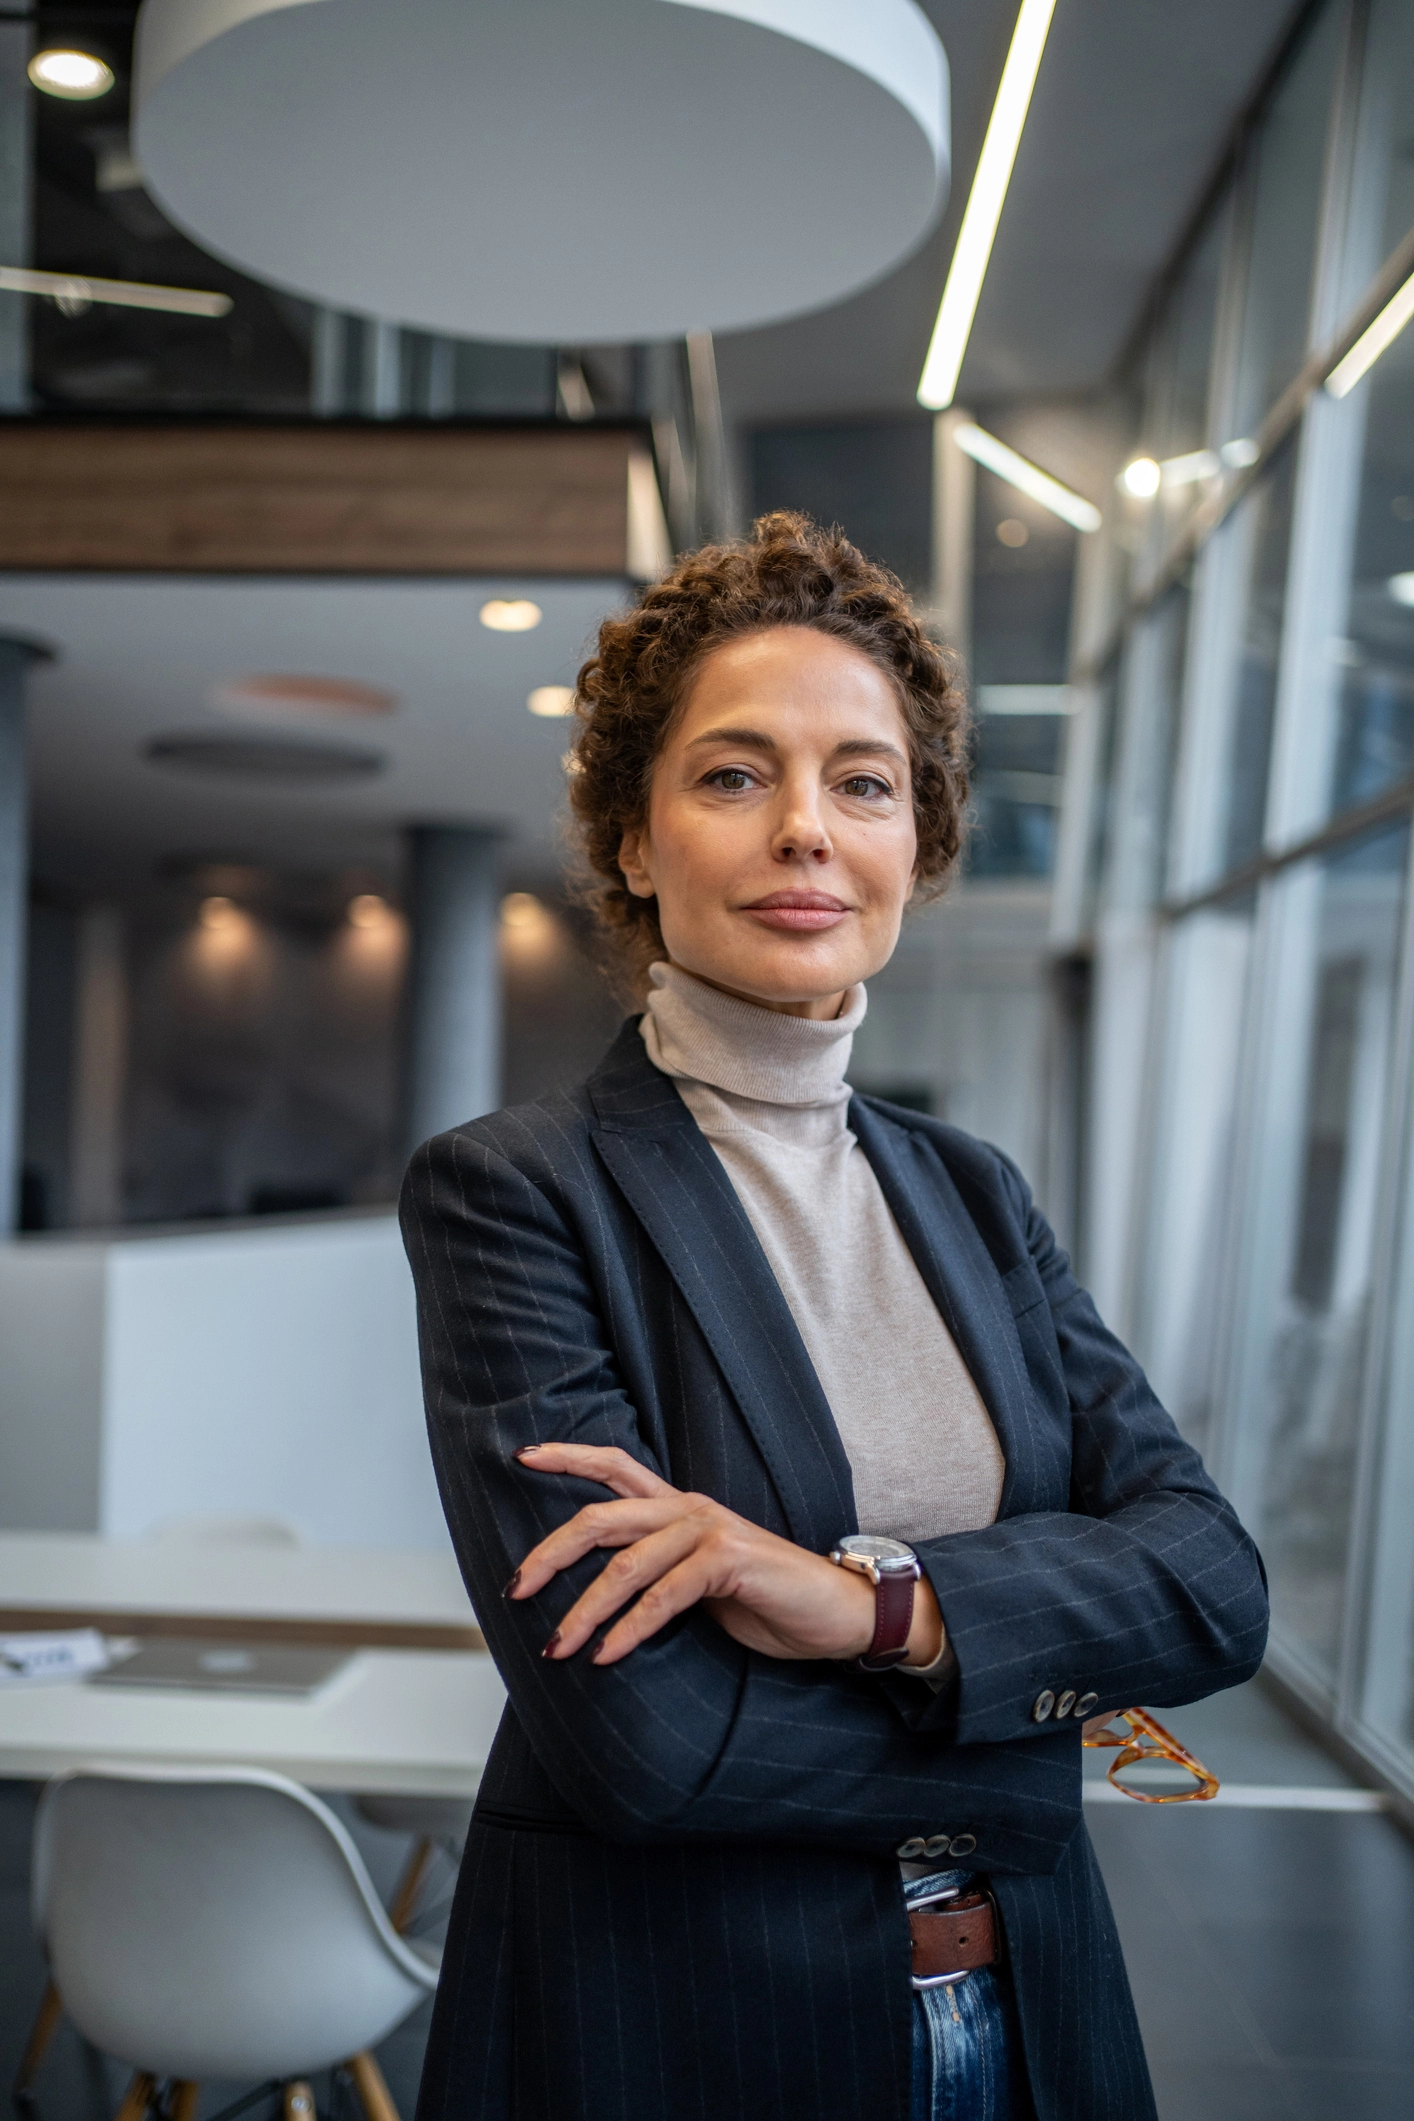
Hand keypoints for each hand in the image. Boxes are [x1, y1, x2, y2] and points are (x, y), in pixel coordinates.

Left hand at [507, 1442, 943, 1669]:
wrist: (838, 1613)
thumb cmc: (768, 1601)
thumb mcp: (701, 1583)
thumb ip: (658, 1575)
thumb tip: (597, 1600)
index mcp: (679, 1507)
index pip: (614, 1467)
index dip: (567, 1457)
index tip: (522, 1457)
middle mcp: (689, 1509)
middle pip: (601, 1517)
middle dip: (550, 1553)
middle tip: (515, 1589)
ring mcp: (710, 1530)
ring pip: (626, 1564)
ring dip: (585, 1610)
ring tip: (558, 1646)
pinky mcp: (730, 1560)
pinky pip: (664, 1595)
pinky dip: (630, 1628)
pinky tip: (608, 1654)